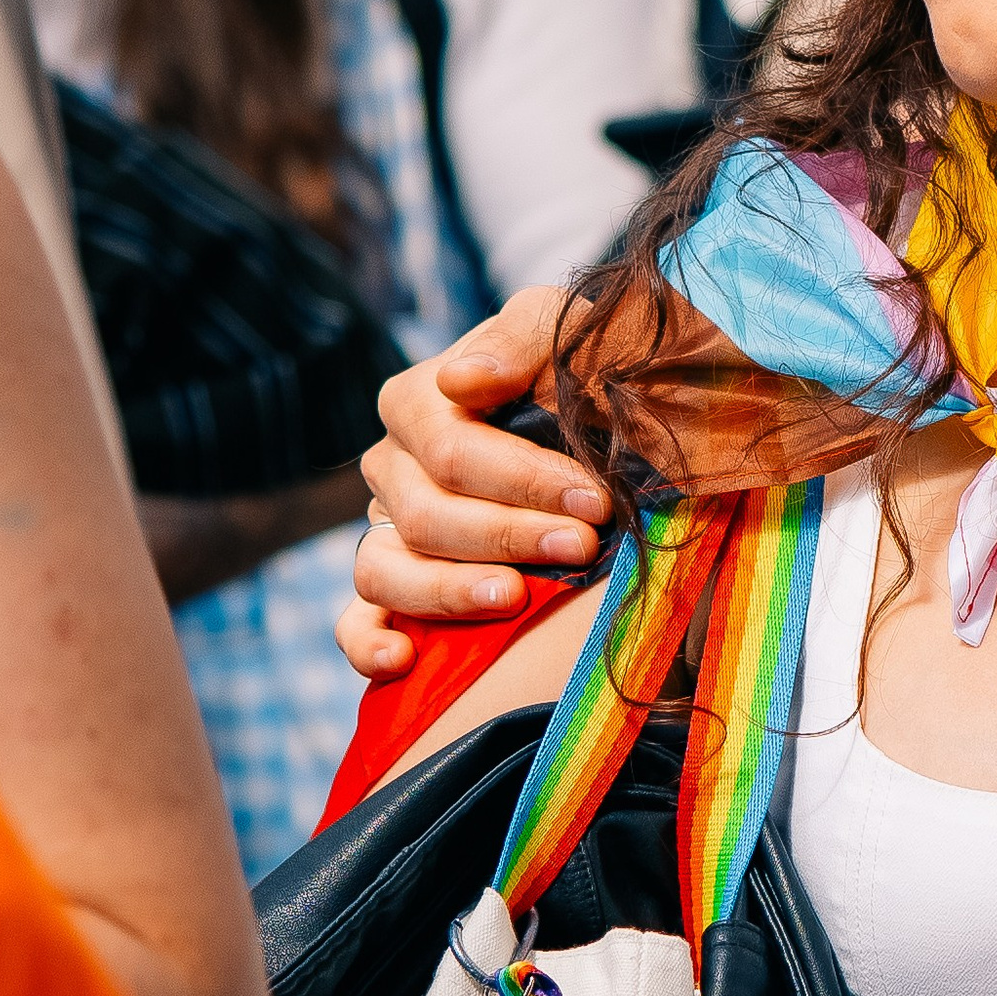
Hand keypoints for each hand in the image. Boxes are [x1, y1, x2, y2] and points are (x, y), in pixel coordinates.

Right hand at [340, 288, 606, 677]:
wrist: (639, 438)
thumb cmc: (606, 381)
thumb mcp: (576, 336)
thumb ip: (519, 343)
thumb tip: (458, 384)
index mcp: (421, 402)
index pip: (450, 451)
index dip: (521, 480)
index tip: (595, 501)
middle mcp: (394, 467)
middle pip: (425, 514)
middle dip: (507, 534)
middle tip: (581, 548)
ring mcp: (389, 531)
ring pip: (383, 569)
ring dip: (448, 590)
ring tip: (515, 598)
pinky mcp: (397, 589)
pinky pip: (357, 621)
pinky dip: (369, 643)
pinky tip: (403, 659)